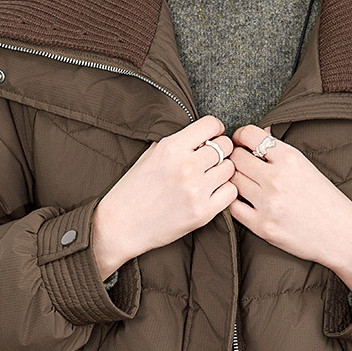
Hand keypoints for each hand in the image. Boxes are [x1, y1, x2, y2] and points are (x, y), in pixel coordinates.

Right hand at [92, 115, 236, 277]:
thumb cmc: (133, 190)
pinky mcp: (203, 212)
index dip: (214, 130)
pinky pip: (231, 192)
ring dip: (222, 172)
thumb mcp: (150, 155)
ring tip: (207, 178)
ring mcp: (196, 190)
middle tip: (209, 161)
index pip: (211, 124)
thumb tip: (201, 135)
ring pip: (230, 169)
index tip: (211, 138)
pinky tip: (211, 193)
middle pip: (225, 146)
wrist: (121, 226)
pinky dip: (224, 192)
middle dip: (220, 152)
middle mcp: (186, 166)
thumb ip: (177, 143)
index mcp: (171, 147)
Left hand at [226, 124, 351, 290]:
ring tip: (244, 183)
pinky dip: (234, 202)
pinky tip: (244, 200)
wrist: (342, 235)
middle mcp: (277, 179)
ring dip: (235, 180)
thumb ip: (280, 151)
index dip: (240, 137)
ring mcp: (268, 203)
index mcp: (291, 158)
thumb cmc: (326, 200)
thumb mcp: (307, 166)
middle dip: (235, 159)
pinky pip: (233, 207)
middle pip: (236, 159)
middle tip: (239, 164)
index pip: (249, 135)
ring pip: (232, 182)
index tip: (239, 142)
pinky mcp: (262, 226)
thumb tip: (260, 133)